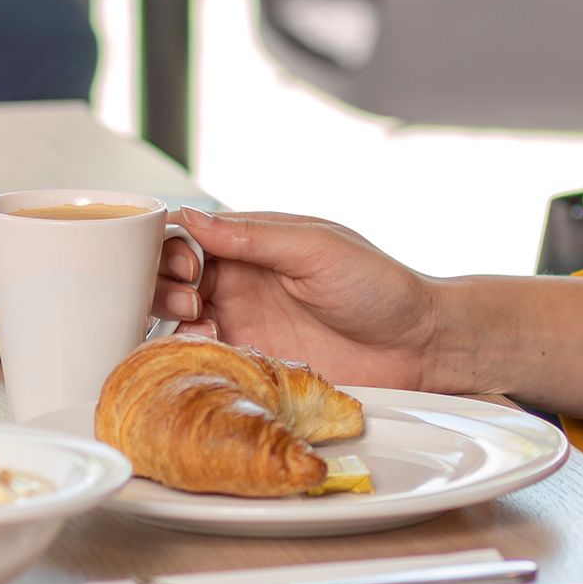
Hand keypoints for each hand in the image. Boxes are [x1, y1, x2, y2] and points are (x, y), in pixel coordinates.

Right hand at [154, 210, 582, 422]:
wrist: (420, 344)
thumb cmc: (380, 287)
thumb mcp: (316, 249)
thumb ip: (253, 237)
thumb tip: (190, 218)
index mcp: (254, 244)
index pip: (190, 237)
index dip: (171, 248)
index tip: (183, 264)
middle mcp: (242, 282)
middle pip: (173, 280)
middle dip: (162, 285)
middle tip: (186, 299)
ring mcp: (245, 325)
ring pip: (180, 321)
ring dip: (170, 321)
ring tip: (195, 325)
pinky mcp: (253, 365)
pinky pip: (204, 361)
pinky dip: (188, 358)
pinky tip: (198, 356)